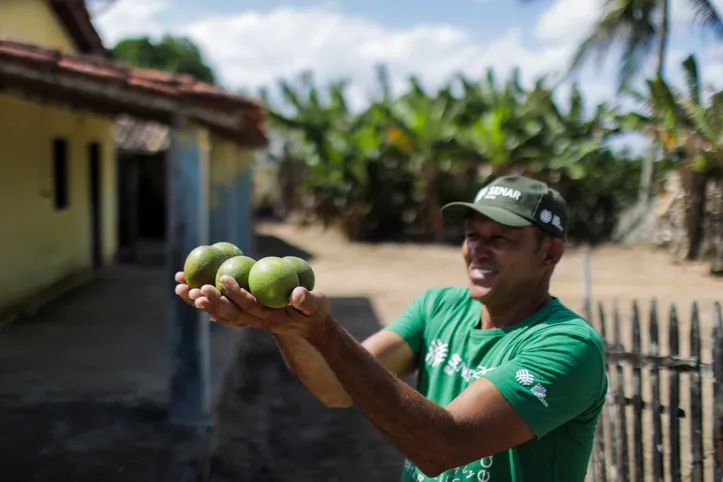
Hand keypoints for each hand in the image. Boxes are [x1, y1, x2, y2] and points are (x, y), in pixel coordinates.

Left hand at [174, 272, 332, 340]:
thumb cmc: (315, 313)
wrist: (311, 327)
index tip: (223, 279)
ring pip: (221, 313)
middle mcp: (256, 321)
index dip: (236, 293)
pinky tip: (194, 297)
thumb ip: (307, 300)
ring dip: (201, 302)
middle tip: (192, 287)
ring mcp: (250, 321)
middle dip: (209, 300)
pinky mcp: (247, 317)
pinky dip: (208, 305)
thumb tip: (295, 294)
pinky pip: (223, 312)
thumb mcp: (317, 306)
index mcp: (271, 317)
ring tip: (180, 287)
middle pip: (228, 312)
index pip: (250, 306)